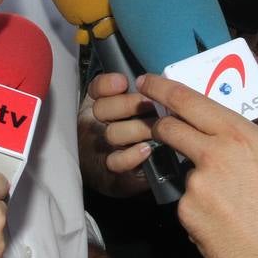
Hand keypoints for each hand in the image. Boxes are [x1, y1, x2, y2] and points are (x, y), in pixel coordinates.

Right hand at [81, 71, 158, 196]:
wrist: (128, 175)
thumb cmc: (143, 134)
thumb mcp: (140, 112)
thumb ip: (142, 95)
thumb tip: (160, 84)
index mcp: (105, 106)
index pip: (97, 89)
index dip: (107, 84)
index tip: (123, 82)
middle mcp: (100, 126)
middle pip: (102, 109)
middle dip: (129, 104)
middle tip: (152, 105)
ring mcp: (104, 149)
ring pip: (112, 133)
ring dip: (137, 128)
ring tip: (157, 127)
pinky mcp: (114, 172)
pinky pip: (116, 162)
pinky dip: (131, 155)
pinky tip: (146, 150)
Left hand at [138, 74, 257, 257]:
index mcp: (239, 135)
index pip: (188, 101)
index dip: (162, 88)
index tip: (146, 82)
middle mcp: (213, 154)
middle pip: (170, 129)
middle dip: (163, 126)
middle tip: (167, 129)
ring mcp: (196, 185)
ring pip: (184, 172)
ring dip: (198, 180)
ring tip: (230, 203)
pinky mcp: (186, 213)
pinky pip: (188, 204)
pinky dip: (200, 209)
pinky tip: (224, 222)